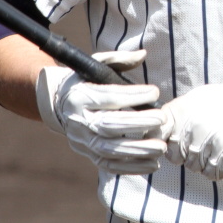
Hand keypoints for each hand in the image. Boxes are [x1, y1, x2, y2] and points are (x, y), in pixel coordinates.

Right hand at [36, 50, 167, 174]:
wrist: (59, 105)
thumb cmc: (86, 82)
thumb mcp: (95, 66)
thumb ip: (119, 59)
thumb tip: (143, 54)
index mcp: (80, 96)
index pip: (107, 97)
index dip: (132, 95)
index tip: (155, 92)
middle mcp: (79, 120)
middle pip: (108, 125)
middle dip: (137, 123)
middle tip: (162, 120)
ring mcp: (83, 141)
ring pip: (109, 150)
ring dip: (137, 150)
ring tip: (161, 147)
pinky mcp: (89, 155)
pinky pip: (109, 165)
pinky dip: (131, 168)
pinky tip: (153, 164)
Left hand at [160, 65, 222, 179]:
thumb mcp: (194, 99)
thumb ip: (174, 116)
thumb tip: (156, 133)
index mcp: (182, 113)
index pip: (157, 136)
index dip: (164, 143)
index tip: (172, 143)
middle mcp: (193, 129)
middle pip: (177, 157)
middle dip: (186, 153)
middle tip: (202, 142)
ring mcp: (211, 144)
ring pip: (195, 167)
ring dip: (204, 161)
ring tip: (218, 144)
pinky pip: (214, 174)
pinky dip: (219, 168)